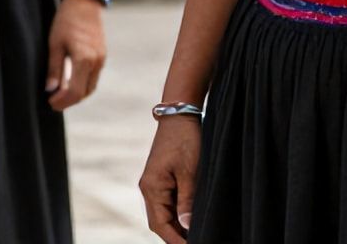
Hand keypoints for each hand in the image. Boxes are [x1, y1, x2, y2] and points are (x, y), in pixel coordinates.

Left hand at [45, 0, 105, 110]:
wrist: (84, 1)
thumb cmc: (66, 21)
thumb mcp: (54, 44)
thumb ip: (54, 69)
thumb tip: (50, 89)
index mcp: (84, 60)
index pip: (75, 91)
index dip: (63, 101)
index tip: (51, 104)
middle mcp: (96, 62)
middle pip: (85, 92)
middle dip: (69, 100)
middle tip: (54, 102)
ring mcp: (101, 59)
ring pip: (91, 85)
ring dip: (77, 93)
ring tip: (60, 94)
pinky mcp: (102, 54)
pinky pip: (93, 76)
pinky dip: (83, 83)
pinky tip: (71, 82)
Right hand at [138, 116, 200, 243]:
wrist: (180, 115)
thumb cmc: (185, 140)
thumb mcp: (190, 172)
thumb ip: (188, 201)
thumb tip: (187, 227)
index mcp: (152, 188)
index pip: (160, 225)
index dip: (175, 241)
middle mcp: (149, 188)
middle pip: (159, 223)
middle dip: (175, 237)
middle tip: (197, 243)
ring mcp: (154, 183)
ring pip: (163, 215)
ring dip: (177, 227)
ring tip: (196, 236)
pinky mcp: (162, 179)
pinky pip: (167, 204)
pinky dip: (177, 215)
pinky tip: (190, 219)